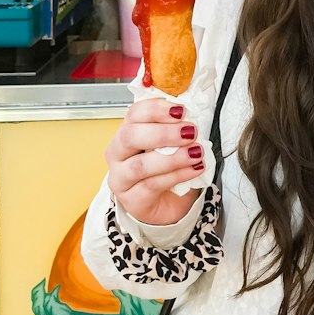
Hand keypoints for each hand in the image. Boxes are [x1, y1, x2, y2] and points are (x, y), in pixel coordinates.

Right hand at [105, 99, 205, 224]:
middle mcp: (117, 154)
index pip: (133, 114)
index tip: (181, 110)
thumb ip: (176, 127)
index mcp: (125, 133)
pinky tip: (195, 169)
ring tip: (196, 152)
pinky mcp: (132, 200)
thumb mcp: (170, 144)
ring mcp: (120, 179)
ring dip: (172, 157)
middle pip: (130, 136)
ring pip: (140, 165)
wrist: (165, 205)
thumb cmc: (166, 169)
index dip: (156, 109)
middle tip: (191, 132)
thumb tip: (193, 112)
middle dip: (163, 132)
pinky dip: (178, 175)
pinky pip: (153, 185)